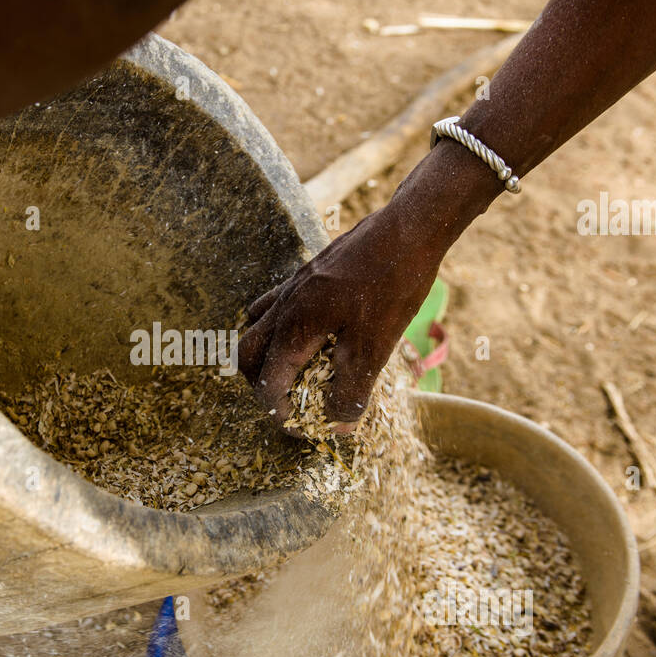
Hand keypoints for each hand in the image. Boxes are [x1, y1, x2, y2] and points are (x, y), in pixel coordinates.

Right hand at [237, 204, 446, 434]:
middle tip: (291, 402)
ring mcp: (293, 286)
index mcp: (294, 327)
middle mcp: (284, 306)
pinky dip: (280, 327)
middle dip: (262, 386)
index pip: (267, 383)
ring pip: (256, 327)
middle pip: (247, 356)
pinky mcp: (308, 273)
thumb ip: (351, 391)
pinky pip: (275, 304)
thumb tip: (336, 427)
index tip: (304, 428)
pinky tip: (311, 334)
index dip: (281, 413)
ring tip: (297, 373)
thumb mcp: (375, 349)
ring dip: (266, 356)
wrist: (409, 227)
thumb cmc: (393, 286)